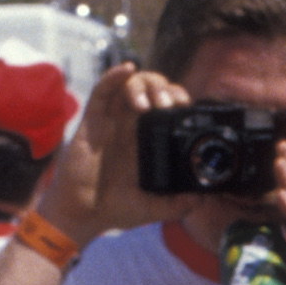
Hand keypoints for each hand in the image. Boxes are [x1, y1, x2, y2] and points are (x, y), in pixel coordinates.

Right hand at [34, 63, 195, 249]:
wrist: (83, 215)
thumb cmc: (113, 208)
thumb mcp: (153, 208)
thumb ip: (178, 204)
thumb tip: (202, 200)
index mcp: (146, 139)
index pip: (165, 105)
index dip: (177, 98)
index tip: (186, 107)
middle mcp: (130, 125)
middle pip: (151, 88)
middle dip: (164, 88)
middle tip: (170, 105)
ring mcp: (111, 120)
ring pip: (129, 84)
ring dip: (143, 86)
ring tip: (150, 105)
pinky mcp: (93, 121)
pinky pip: (102, 90)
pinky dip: (114, 75)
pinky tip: (127, 70)